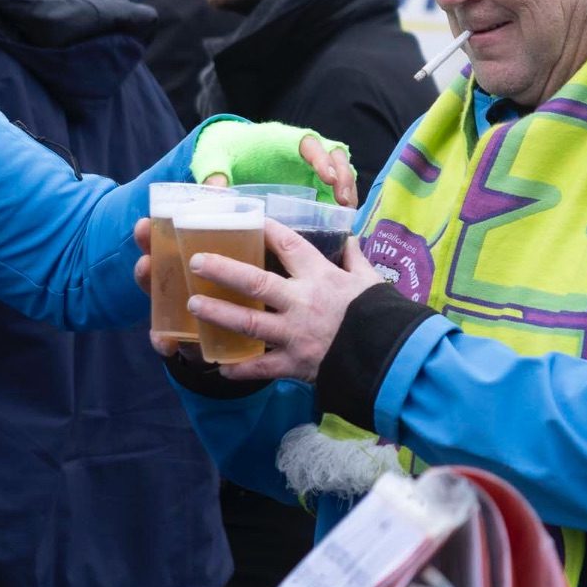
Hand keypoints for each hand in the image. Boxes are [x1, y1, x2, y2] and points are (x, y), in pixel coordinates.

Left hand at [184, 220, 384, 383]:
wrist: (392, 358)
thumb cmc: (381, 315)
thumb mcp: (370, 280)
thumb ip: (354, 259)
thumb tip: (349, 237)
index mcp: (321, 277)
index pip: (288, 245)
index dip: (265, 229)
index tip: (245, 218)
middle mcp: (302, 302)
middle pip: (255, 282)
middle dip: (223, 270)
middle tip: (196, 261)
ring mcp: (295, 335)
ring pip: (248, 323)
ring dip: (218, 313)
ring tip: (194, 304)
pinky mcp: (295, 364)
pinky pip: (261, 368)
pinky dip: (240, 369)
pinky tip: (220, 366)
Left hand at [200, 134, 357, 208]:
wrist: (229, 150)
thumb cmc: (225, 149)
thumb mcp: (214, 158)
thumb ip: (214, 172)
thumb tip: (216, 193)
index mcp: (282, 140)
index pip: (309, 143)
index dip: (321, 158)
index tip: (327, 177)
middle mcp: (302, 151)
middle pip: (334, 155)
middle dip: (343, 176)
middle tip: (342, 200)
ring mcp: (310, 166)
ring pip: (340, 171)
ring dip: (347, 190)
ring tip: (346, 213)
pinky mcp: (312, 182)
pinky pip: (334, 189)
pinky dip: (340, 203)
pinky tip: (341, 222)